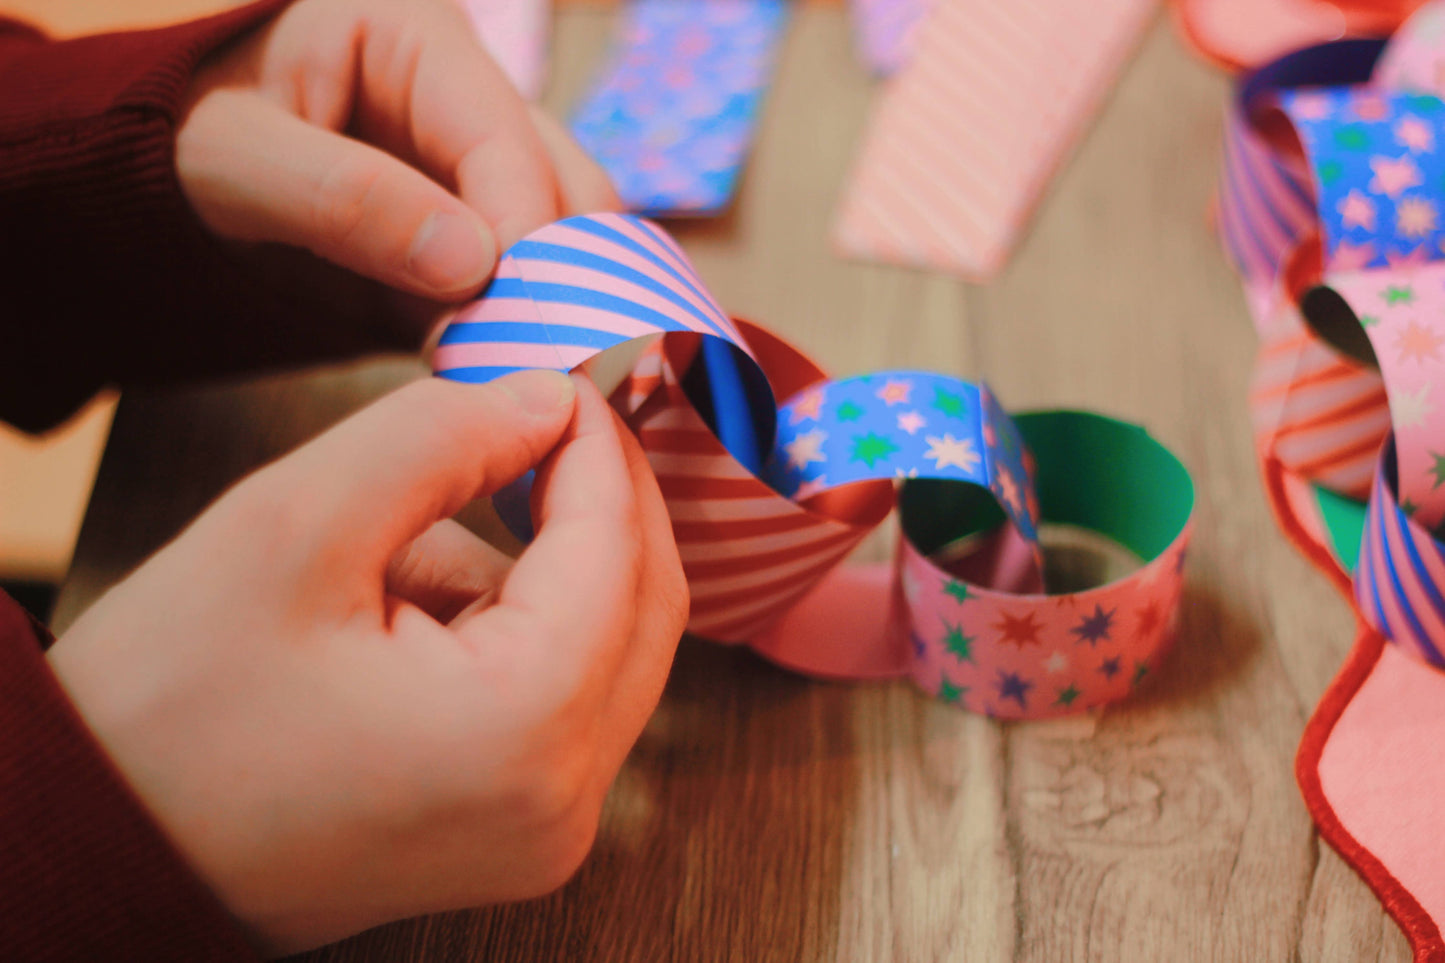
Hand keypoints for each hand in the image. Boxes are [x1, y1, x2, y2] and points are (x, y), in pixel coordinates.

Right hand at [47, 371, 686, 954]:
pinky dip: (515, 627)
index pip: (616, 552)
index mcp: (524, 732)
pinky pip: (562, 696)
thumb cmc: (167, 707)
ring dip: (544, 568)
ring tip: (402, 552)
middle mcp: (563, 804)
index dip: (600, 448)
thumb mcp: (291, 526)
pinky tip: (404, 615)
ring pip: (608, 648)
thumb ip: (438, 438)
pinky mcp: (516, 832)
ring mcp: (546, 832)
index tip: (567, 376)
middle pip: (645, 607)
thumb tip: (547, 402)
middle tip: (548, 419)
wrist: (97, 842)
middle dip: (602, 502)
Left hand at [175, 0, 617, 338]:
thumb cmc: (179, 139)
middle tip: (548, 361)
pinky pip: (522, 294)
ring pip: (567, 245)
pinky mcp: (471, 248)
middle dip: (569, 275)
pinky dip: (523, 339)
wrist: (160, 183)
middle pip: (569, 187)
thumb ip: (345, 199)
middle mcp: (470, 104)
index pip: (506, 139)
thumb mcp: (235, 156)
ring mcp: (478, 180)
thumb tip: (472, 263)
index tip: (524, 319)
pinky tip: (511, 382)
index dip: (528, 230)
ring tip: (528, 378)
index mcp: (420, 43)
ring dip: (557, 312)